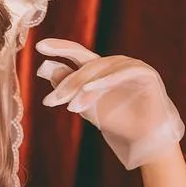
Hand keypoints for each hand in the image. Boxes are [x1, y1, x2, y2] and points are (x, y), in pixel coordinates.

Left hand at [35, 39, 184, 169]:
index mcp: (101, 70)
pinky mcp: (146, 73)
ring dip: (84, 87)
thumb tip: (44, 69)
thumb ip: (68, 89)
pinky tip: (89, 89)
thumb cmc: (117, 122)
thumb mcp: (85, 106)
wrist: (144, 139)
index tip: (39, 47)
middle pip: (87, 64)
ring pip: (103, 70)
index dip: (60, 47)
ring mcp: (131, 66)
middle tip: (50, 101)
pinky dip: (105, 80)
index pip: (78, 54)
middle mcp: (115, 64)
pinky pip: (123, 73)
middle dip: (68, 83)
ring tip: (70, 107)